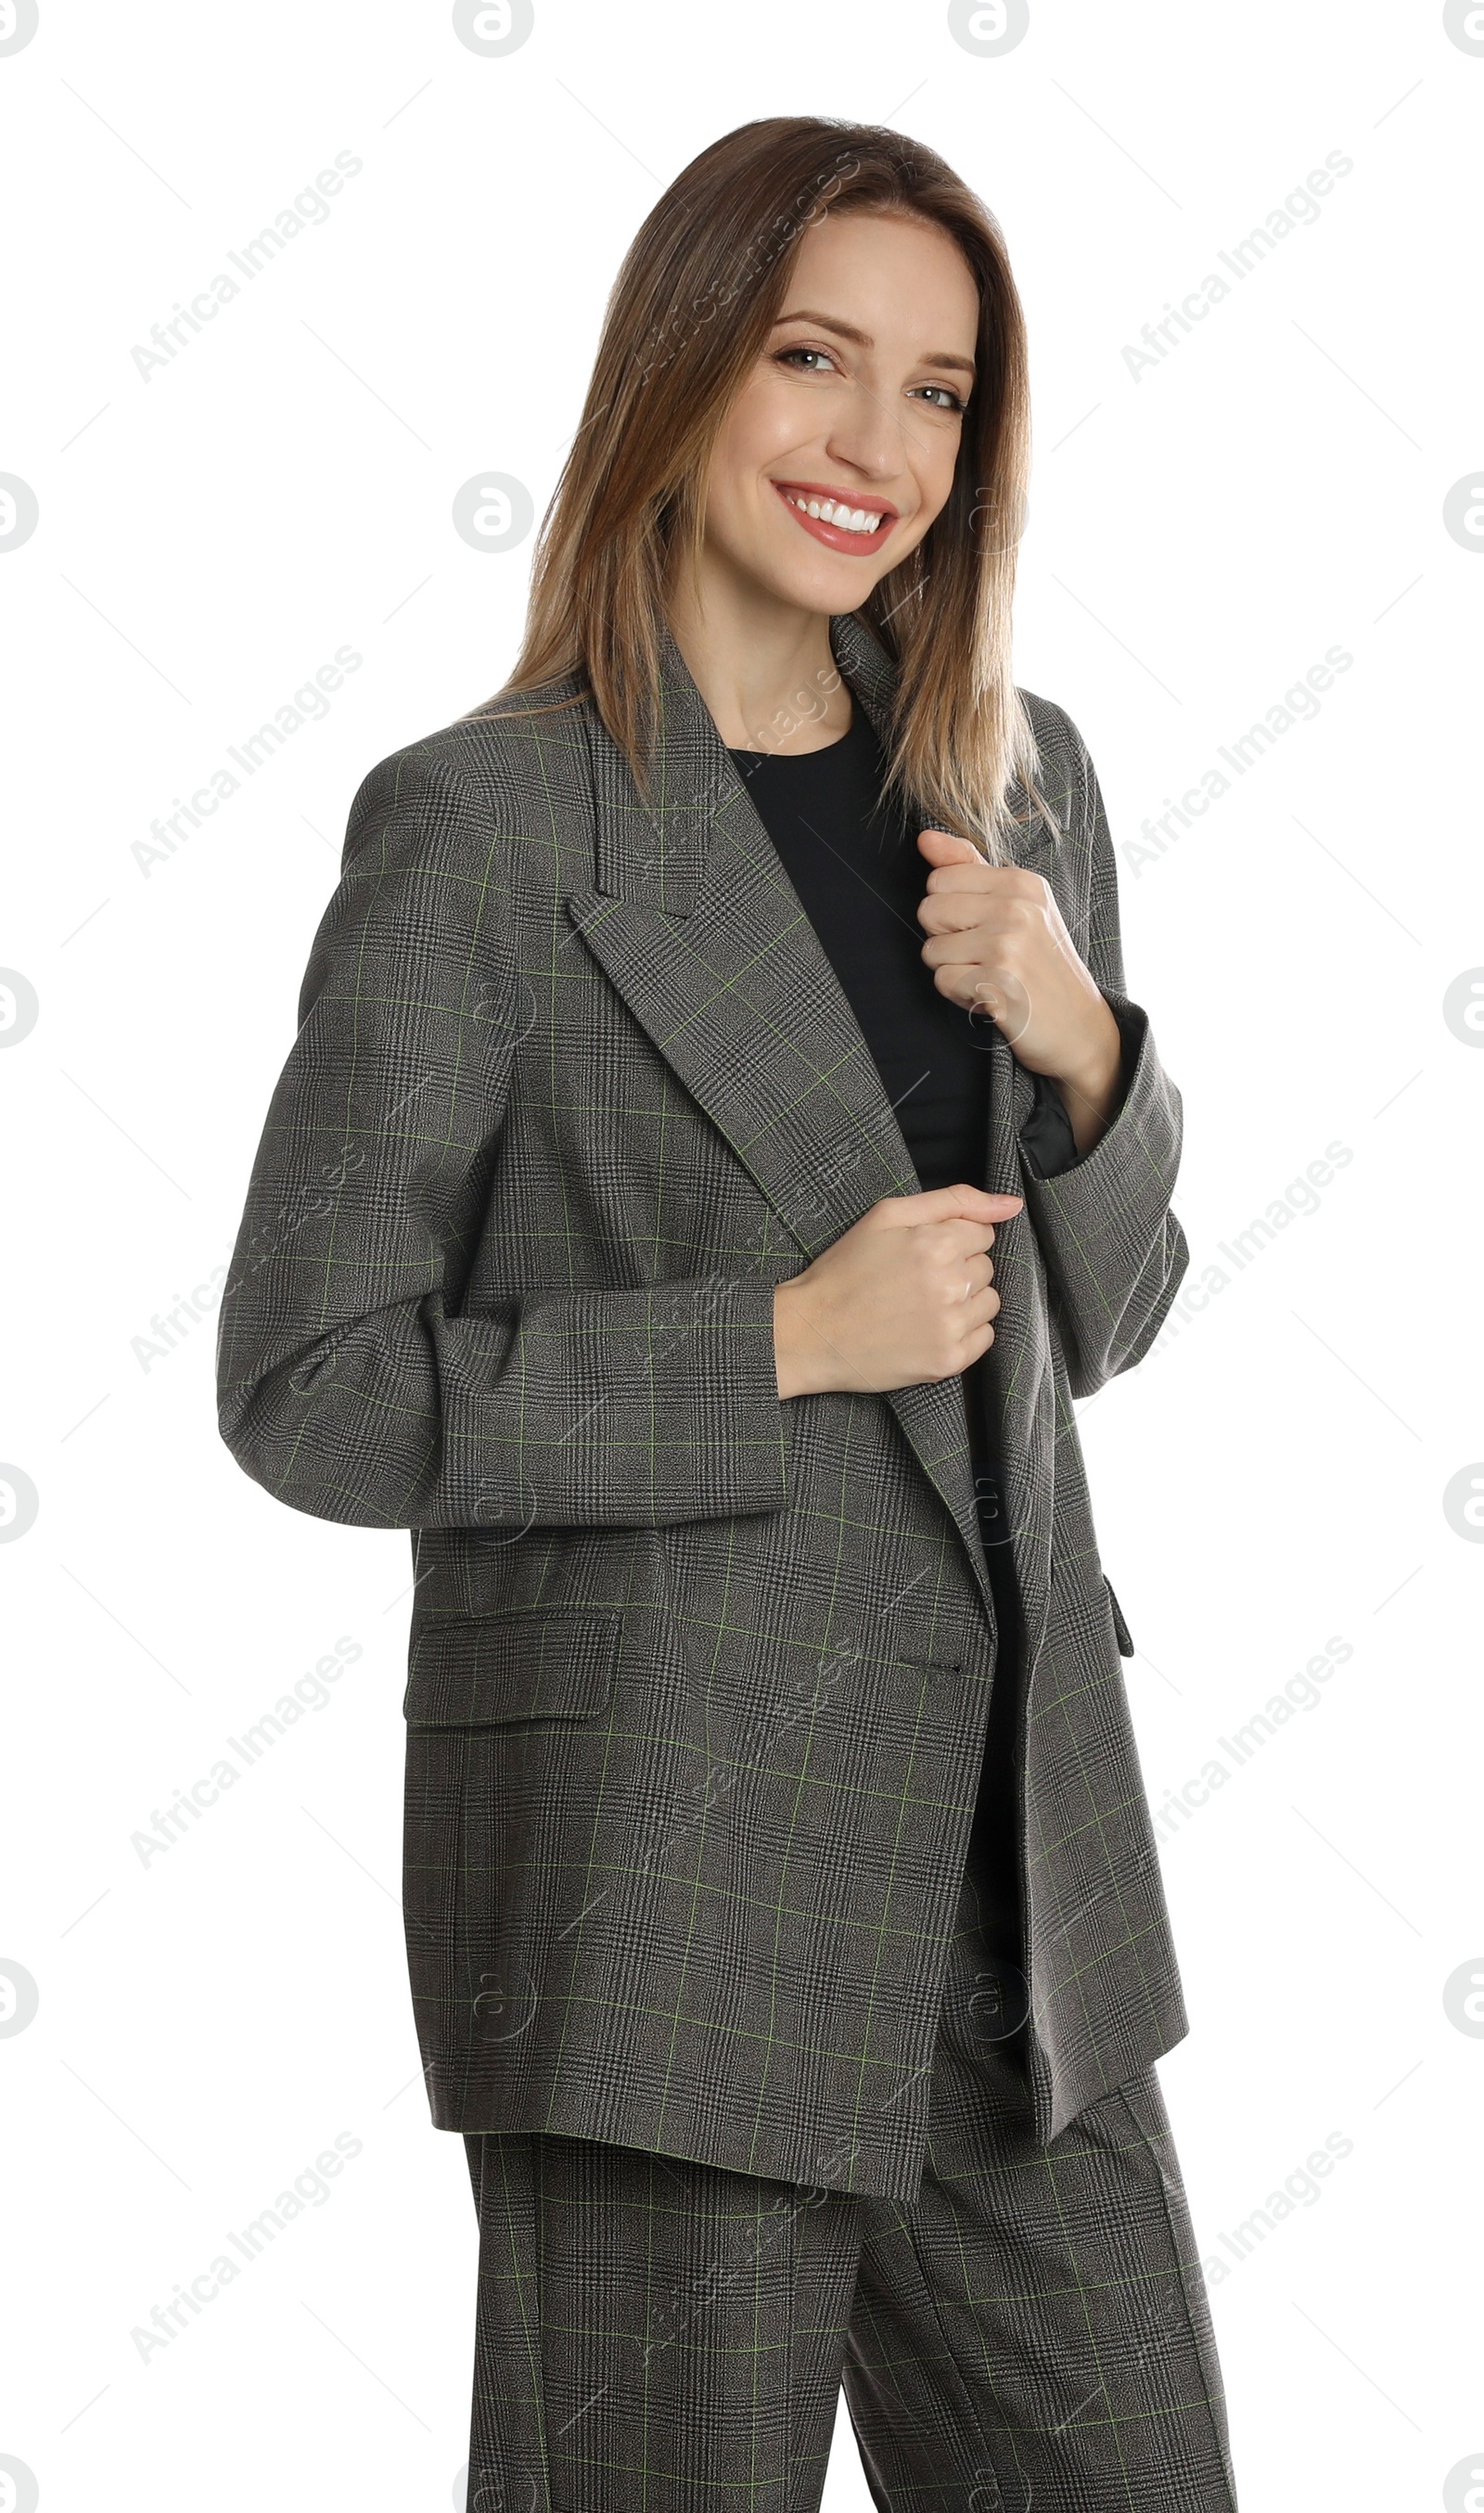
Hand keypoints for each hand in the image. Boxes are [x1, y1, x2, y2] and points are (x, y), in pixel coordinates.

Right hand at [772, 1183, 1024, 1399]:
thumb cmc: (845, 1270)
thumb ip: (954, 1200)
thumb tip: (1011, 1204)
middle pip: (986, 1267)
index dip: (952, 1239)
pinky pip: (985, 1338)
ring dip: (965, 1301)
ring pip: (990, 1302)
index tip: (923, 1252)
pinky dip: (964, 1332)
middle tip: (915, 1280)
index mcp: (936, 1243)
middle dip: (958, 1269)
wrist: (811, 1332)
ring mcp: (950, 1326)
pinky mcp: (948, 1360)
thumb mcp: (887, 1216)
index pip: (983, 1233)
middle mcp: (949, 1285)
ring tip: (922, 1305)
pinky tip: (929, 1328)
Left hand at [915, 828, 1123, 1153]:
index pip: (940, 879)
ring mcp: (1009, 945)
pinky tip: (991, 997)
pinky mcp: (999, 983)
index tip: (982, 929)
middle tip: (985, 957)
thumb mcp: (1019, 906)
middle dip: (946, 940)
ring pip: (932, 950)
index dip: (950, 911)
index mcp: (1022, 882)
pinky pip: (943, 981)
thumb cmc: (1044, 966)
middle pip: (929, 911)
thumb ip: (969, 869)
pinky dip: (960, 996)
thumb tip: (925, 838)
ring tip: (991, 977)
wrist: (1081, 1028)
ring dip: (953, 972)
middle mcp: (1017, 908)